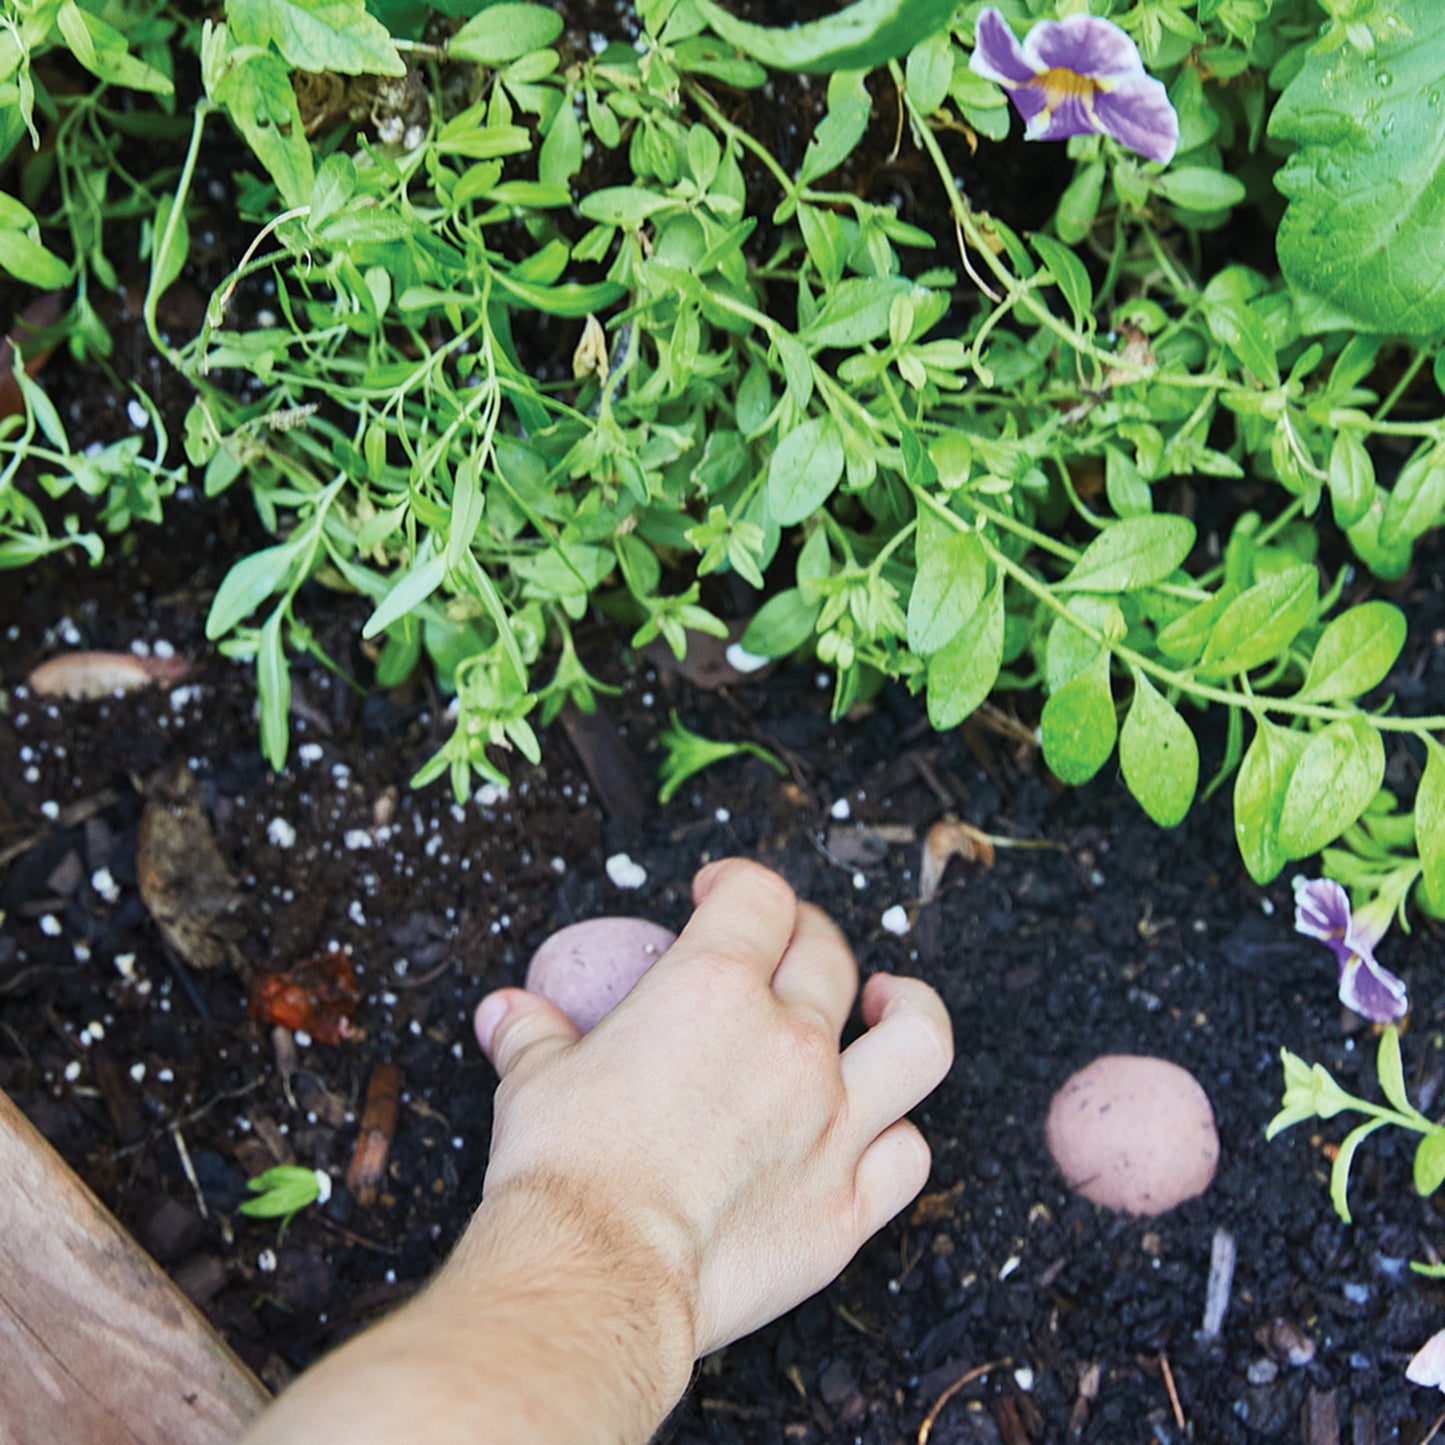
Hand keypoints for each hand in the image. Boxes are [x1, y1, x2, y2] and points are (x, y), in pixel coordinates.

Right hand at [472, 857, 954, 1355]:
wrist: (597, 1277)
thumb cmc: (564, 1172)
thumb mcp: (534, 1081)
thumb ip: (533, 1034)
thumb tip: (504, 1012)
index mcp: (713, 988)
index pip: (758, 896)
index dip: (740, 882)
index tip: (720, 892)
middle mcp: (789, 1042)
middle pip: (828, 955)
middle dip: (807, 936)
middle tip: (786, 946)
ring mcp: (832, 1122)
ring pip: (916, 1041)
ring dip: (908, 1010)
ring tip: (888, 1002)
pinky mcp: (847, 1205)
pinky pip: (907, 1156)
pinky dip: (896, 1138)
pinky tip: (876, 1131)